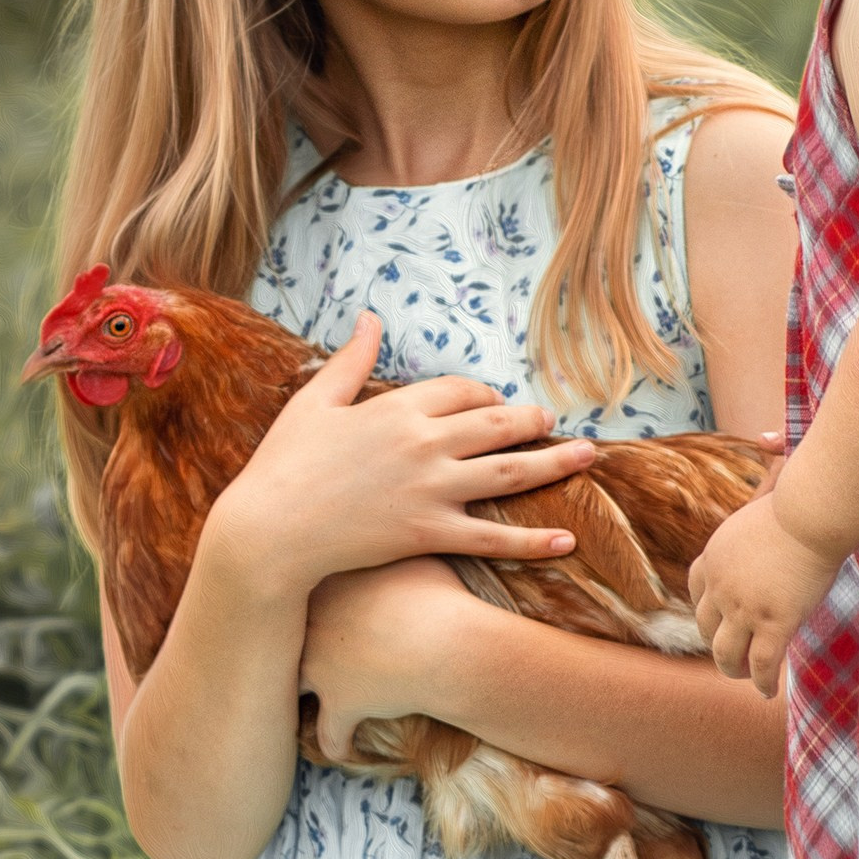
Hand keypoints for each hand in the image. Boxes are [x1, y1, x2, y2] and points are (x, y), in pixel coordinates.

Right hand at [212, 315, 595, 596]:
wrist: (270, 531)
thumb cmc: (284, 464)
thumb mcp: (315, 402)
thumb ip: (351, 360)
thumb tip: (370, 318)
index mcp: (398, 408)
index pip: (461, 391)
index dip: (484, 395)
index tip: (494, 402)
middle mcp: (424, 444)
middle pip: (497, 424)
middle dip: (530, 421)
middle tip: (551, 422)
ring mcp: (431, 491)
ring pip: (509, 473)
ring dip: (554, 463)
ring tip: (587, 456)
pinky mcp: (429, 534)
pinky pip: (492, 538)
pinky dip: (532, 541)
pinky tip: (568, 539)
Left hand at [299, 557, 472, 762]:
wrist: (447, 641)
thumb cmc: (442, 594)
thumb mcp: (420, 555)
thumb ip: (402, 545)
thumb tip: (414, 534)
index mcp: (329, 584)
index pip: (297, 585)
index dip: (305, 596)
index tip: (315, 600)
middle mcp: (314, 624)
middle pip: (285, 631)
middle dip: (290, 638)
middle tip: (299, 643)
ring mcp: (320, 666)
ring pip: (293, 682)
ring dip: (298, 692)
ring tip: (304, 700)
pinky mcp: (340, 704)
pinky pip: (330, 735)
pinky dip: (338, 744)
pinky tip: (346, 750)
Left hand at [687, 490, 843, 696]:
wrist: (808, 515)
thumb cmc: (795, 512)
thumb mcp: (754, 524)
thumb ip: (750, 545)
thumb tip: (762, 549)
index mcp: (713, 559)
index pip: (697, 595)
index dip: (707, 614)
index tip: (720, 623)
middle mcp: (720, 587)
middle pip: (706, 628)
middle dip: (719, 644)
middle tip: (735, 655)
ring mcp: (743, 608)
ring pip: (725, 655)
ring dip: (733, 670)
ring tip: (747, 678)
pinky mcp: (772, 624)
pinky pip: (761, 665)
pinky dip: (762, 683)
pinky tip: (768, 692)